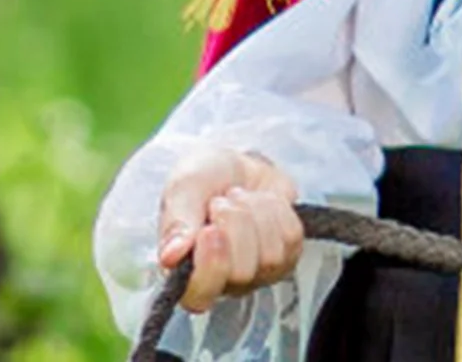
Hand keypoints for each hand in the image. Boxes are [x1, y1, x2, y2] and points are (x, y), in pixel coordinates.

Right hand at [157, 148, 304, 312]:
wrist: (237, 165)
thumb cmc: (204, 181)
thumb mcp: (183, 188)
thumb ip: (175, 221)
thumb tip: (170, 257)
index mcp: (187, 275)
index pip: (199, 296)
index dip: (211, 266)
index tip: (210, 230)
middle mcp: (223, 283)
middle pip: (242, 271)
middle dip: (235, 222)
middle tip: (221, 202)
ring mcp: (258, 273)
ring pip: (270, 254)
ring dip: (256, 212)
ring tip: (239, 199)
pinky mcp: (286, 256)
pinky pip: (291, 236)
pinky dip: (277, 208)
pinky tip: (260, 202)